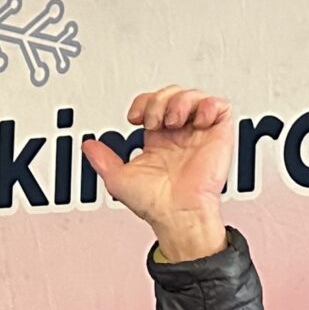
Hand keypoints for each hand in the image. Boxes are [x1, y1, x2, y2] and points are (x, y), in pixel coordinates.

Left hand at [82, 86, 231, 260]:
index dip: (143, 102)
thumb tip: (88, 145)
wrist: (177, 214)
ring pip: (193, 96)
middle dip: (158, 100)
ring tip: (173, 121)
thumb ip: (102, 159)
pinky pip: (220, 106)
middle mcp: (179, 136)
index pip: (152, 105)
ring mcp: (199, 134)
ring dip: (180, 101)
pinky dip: (208, 105)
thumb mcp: (118, 179)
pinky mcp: (218, 136)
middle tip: (153, 121)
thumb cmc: (154, 204)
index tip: (135, 118)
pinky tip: (197, 121)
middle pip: (171, 95)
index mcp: (158, 141)